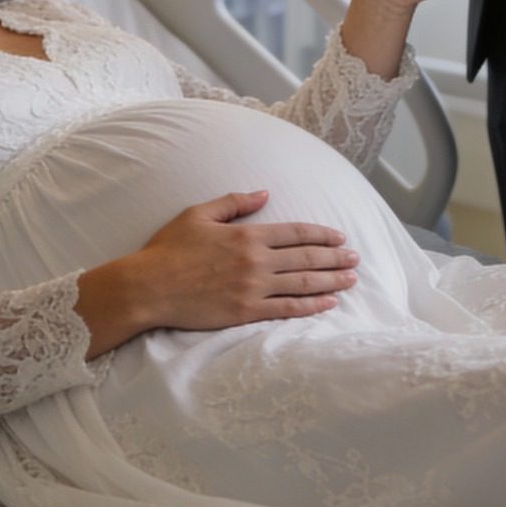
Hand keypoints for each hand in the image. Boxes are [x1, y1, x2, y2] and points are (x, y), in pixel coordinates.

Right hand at [125, 191, 358, 331]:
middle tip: (356, 258)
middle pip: (306, 259)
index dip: (321, 235)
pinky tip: (328, 304)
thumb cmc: (170, 248)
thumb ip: (235, 202)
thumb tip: (265, 193)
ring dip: (331, 281)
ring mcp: (252, 289)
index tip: (340, 237)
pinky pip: (286, 310)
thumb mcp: (199, 214)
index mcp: (247, 235)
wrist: (149, 287)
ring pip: (302, 285)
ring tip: (351, 279)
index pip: (295, 233)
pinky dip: (310, 306)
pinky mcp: (245, 313)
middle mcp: (256, 261)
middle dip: (335, 258)